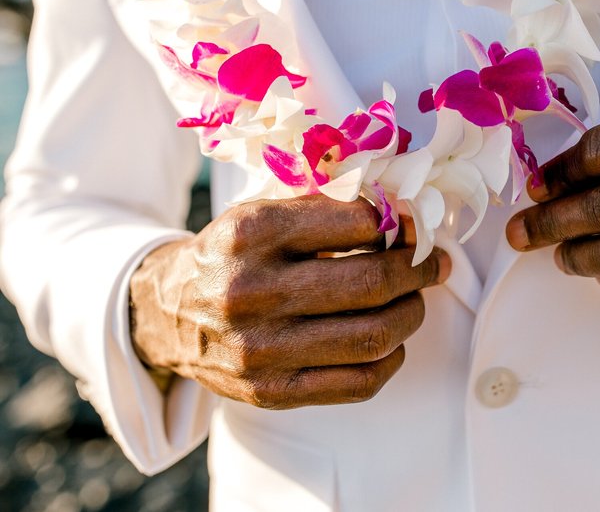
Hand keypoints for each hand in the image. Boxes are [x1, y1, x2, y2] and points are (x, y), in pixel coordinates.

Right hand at [129, 194, 449, 408]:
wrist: (167, 312)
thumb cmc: (232, 254)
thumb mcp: (264, 212)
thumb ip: (328, 209)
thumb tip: (405, 216)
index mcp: (252, 233)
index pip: (357, 224)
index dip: (400, 224)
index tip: (414, 225)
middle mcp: (251, 292)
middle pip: (372, 284)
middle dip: (418, 270)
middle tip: (432, 263)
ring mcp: (260, 348)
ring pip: (374, 336)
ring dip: (412, 314)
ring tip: (414, 298)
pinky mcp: (271, 390)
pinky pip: (360, 382)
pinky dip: (392, 358)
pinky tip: (391, 340)